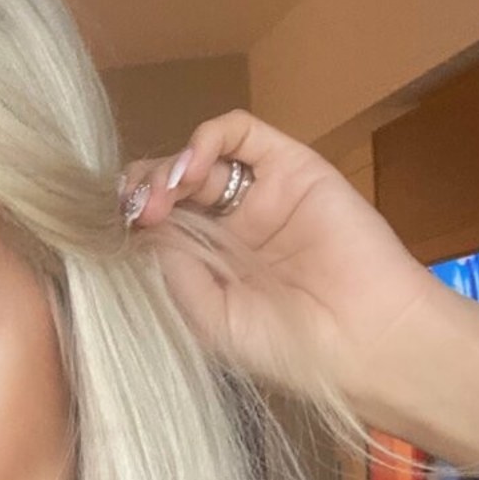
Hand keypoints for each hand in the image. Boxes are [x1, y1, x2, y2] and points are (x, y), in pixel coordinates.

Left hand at [118, 108, 446, 407]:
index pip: (157, 227)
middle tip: (138, 212)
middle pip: (172, 187)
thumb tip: (141, 229)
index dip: (131, 220)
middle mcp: (232, 228)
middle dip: (144, 193)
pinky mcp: (291, 167)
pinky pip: (243, 133)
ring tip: (162, 196)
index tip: (118, 231)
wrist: (361, 339)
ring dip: (168, 168)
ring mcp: (261, 195)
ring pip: (201, 157)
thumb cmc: (287, 347)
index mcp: (209, 268)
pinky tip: (192, 168)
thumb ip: (173, 271)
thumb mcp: (209, 319)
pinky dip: (208, 138)